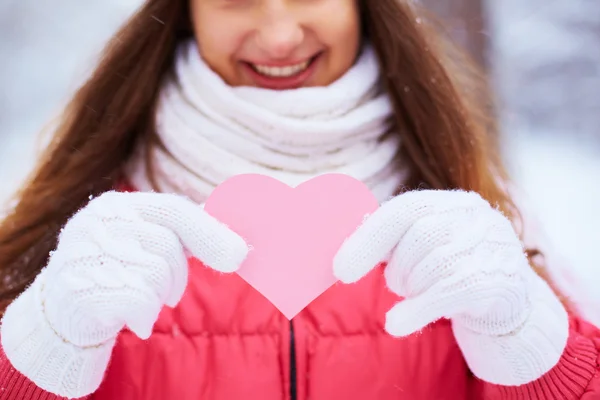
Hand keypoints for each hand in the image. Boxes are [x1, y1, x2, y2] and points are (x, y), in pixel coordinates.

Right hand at [1, 191, 247, 397]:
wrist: (63, 314)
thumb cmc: (118, 274)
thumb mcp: (150, 246)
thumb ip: (191, 235)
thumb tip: (243, 242)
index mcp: (118, 206)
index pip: (174, 209)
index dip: (210, 231)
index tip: (240, 254)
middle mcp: (98, 222)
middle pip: (168, 244)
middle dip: (178, 275)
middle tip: (171, 292)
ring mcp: (84, 254)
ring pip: (156, 274)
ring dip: (159, 297)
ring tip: (140, 300)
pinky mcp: (78, 289)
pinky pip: (139, 300)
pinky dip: (144, 316)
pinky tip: (132, 318)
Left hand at [334, 189, 567, 385]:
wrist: (508, 307)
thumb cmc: (452, 273)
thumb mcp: (421, 251)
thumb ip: (386, 244)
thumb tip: (337, 251)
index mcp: (452, 203)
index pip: (404, 209)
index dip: (368, 239)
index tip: (340, 270)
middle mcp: (476, 217)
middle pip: (419, 235)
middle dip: (397, 268)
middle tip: (397, 284)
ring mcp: (494, 246)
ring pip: (434, 264)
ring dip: (412, 287)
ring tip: (415, 294)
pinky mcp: (501, 281)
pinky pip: (449, 292)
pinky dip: (416, 310)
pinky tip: (396, 324)